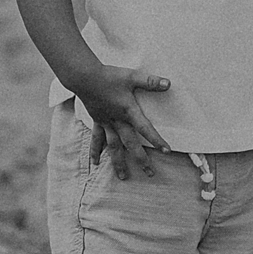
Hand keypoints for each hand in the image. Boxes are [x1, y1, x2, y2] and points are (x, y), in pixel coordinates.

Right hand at [78, 65, 170, 180]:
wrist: (84, 77)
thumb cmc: (109, 76)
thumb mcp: (132, 76)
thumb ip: (150, 81)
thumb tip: (168, 83)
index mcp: (128, 111)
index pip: (145, 128)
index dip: (156, 139)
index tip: (166, 150)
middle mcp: (118, 121)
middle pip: (131, 144)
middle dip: (141, 159)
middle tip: (150, 173)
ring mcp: (106, 123)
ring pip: (113, 147)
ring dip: (118, 163)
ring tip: (123, 177)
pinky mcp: (97, 122)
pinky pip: (97, 139)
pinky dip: (96, 151)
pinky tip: (95, 162)